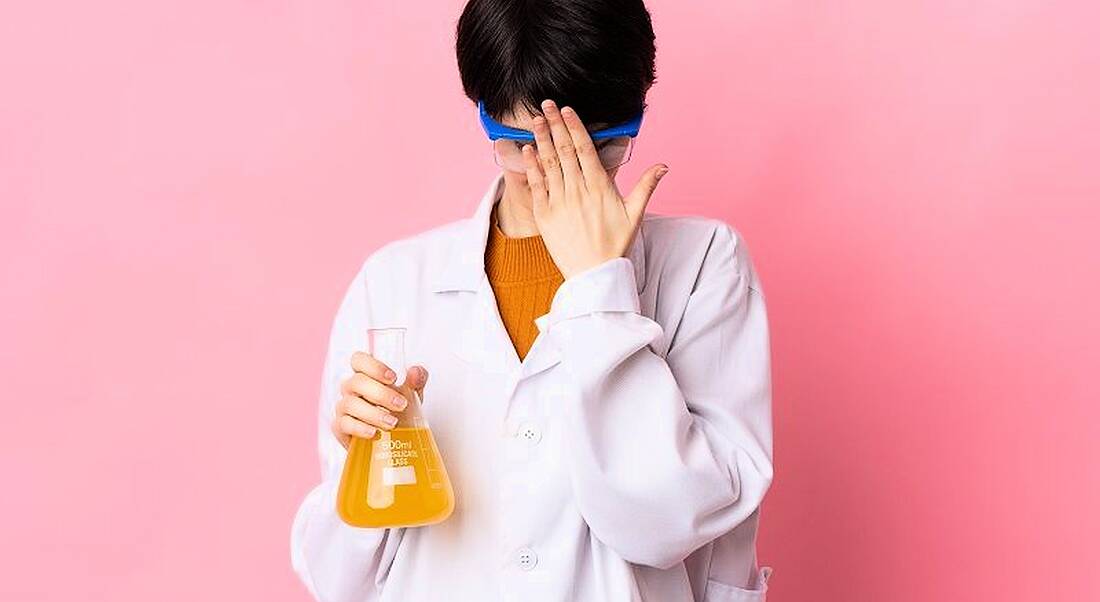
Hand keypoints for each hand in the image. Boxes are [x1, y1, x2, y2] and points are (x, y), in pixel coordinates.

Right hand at [331, 352, 428, 449]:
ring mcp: (343, 407)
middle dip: (381, 393)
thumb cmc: (397, 411)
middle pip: (357, 382)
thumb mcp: (412, 395)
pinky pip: (344, 424)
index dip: (374, 366)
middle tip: (401, 404)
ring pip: (350, 404)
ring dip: (373, 413)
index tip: (393, 378)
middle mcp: (350, 388)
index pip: (359, 360)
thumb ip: (416, 381)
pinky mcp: (340, 427)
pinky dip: (360, 428)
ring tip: (393, 423)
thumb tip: (415, 372)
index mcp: (365, 375)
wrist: (390, 440)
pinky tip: (374, 432)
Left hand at [521, 98, 668, 278]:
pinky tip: (527, 150)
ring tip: (536, 120)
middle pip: (565, 150)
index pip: (585, 149)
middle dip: (555, 125)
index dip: (575, 127)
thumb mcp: (635, 214)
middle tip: (546, 104)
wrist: (594, 275)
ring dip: (542, 139)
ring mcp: (560, 203)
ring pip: (549, 164)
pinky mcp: (545, 216)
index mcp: (600, 188)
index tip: (567, 111)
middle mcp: (579, 191)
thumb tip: (663, 166)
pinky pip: (537, 185)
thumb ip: (646, 186)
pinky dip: (532, 166)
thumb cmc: (615, 245)